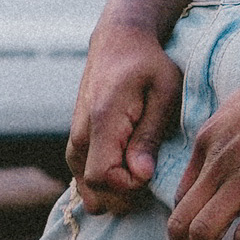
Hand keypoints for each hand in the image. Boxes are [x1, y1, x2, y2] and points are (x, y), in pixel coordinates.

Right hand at [68, 24, 182, 212]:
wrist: (118, 43)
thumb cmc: (148, 64)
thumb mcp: (164, 91)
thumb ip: (150, 134)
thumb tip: (141, 175)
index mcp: (102, 122)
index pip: (102, 179)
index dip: (130, 187)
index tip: (152, 169)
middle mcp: (80, 136)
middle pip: (94, 192)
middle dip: (126, 195)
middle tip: (151, 171)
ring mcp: (75, 143)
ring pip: (88, 192)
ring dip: (116, 192)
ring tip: (142, 167)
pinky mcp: (77, 146)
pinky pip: (85, 182)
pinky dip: (107, 185)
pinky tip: (130, 167)